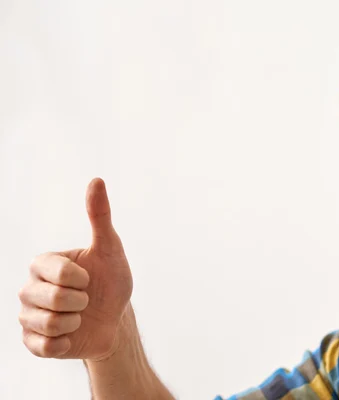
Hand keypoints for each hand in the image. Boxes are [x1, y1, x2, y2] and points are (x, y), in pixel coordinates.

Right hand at [18, 178, 133, 360]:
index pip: (58, 271)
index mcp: (42, 263)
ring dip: (75, 322)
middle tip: (87, 299)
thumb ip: (100, 216)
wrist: (114, 319)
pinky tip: (71, 334)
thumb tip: (96, 180)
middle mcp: (29, 288)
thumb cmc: (110, 281)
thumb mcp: (110, 248)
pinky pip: (45, 346)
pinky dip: (66, 342)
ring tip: (79, 316)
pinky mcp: (33, 342)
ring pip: (48, 323)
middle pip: (51, 298)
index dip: (82, 278)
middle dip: (81, 301)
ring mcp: (28, 316)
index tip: (90, 278)